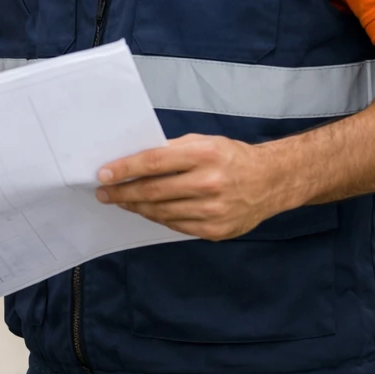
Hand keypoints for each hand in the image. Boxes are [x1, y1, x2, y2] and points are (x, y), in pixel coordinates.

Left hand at [95, 134, 293, 240]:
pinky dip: (157, 218)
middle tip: (103, 192)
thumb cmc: (231, 157)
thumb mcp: (203, 142)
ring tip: (121, 201)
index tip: (103, 173)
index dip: (125, 169)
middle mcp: (209, 183)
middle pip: (154, 191)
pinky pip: (176, 226)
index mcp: (204, 154)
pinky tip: (146, 211)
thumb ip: (170, 151)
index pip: (154, 162)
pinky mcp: (216, 231)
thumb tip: (132, 160)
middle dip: (123, 192)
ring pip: (161, 212)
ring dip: (136, 207)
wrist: (271, 181)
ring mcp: (213, 210)